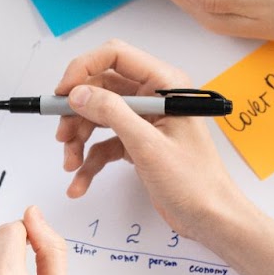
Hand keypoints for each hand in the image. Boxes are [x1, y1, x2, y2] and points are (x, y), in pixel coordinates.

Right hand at [54, 41, 254, 233]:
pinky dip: (89, 160)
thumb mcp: (148, 145)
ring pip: (98, 116)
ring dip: (79, 138)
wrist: (210, 218)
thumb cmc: (194, 181)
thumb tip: (78, 93)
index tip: (63, 93)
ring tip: (70, 163)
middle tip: (62, 135)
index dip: (83, 69)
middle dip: (77, 112)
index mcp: (165, 84)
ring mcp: (145, 120)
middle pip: (101, 88)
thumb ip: (112, 113)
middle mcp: (154, 96)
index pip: (115, 56)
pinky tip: (80, 182)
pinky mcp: (138, 142)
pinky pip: (104, 142)